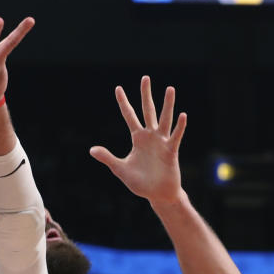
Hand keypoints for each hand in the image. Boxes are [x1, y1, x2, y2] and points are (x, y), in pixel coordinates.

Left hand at [90, 76, 187, 205]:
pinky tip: (182, 115)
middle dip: (146, 95)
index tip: (118, 88)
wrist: (157, 195)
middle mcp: (150, 136)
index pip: (129, 116)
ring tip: (170, 89)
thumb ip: (107, 158)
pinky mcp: (171, 151)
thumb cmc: (140, 183)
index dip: (123, 102)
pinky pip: (175, 136)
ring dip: (167, 105)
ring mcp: (162, 142)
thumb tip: (91, 149)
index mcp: (137, 139)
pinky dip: (179, 126)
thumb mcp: (120, 169)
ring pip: (164, 119)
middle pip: (148, 111)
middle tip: (145, 78)